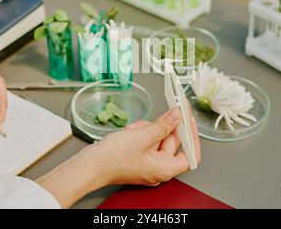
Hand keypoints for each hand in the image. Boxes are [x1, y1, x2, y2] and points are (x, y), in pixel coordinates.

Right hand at [37, 107, 200, 207]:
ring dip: (148, 128)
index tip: (189, 119)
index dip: (192, 136)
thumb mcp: (142, 137)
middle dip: (164, 127)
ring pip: (157, 139)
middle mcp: (158, 168)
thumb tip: (177, 115)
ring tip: (136, 128)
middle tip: (166, 111)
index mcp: (164, 169)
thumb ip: (163, 125)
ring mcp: (147, 163)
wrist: (89, 166)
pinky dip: (140, 132)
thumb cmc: (112, 159)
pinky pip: (145, 141)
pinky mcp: (137, 157)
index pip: (190, 154)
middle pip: (172, 143)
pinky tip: (130, 130)